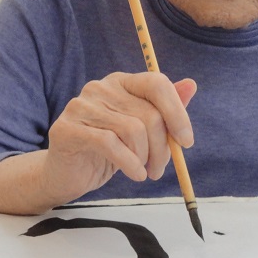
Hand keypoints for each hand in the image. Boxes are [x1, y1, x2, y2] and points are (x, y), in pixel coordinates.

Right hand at [0, 72, 195, 214]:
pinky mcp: (67, 129)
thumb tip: (191, 85)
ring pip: (132, 130)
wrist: (66, 174)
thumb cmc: (107, 152)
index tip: (186, 142)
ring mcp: (81, 106)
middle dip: (162, 147)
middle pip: (148, 113)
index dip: (177, 113)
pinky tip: (135, 174)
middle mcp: (100, 87)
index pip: (156, 83)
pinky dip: (130, 164)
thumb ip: (164, 110)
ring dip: (145, 158)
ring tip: (144, 172)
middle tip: (159, 169)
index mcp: (121, 82)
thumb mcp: (141, 133)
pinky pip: (111, 144)